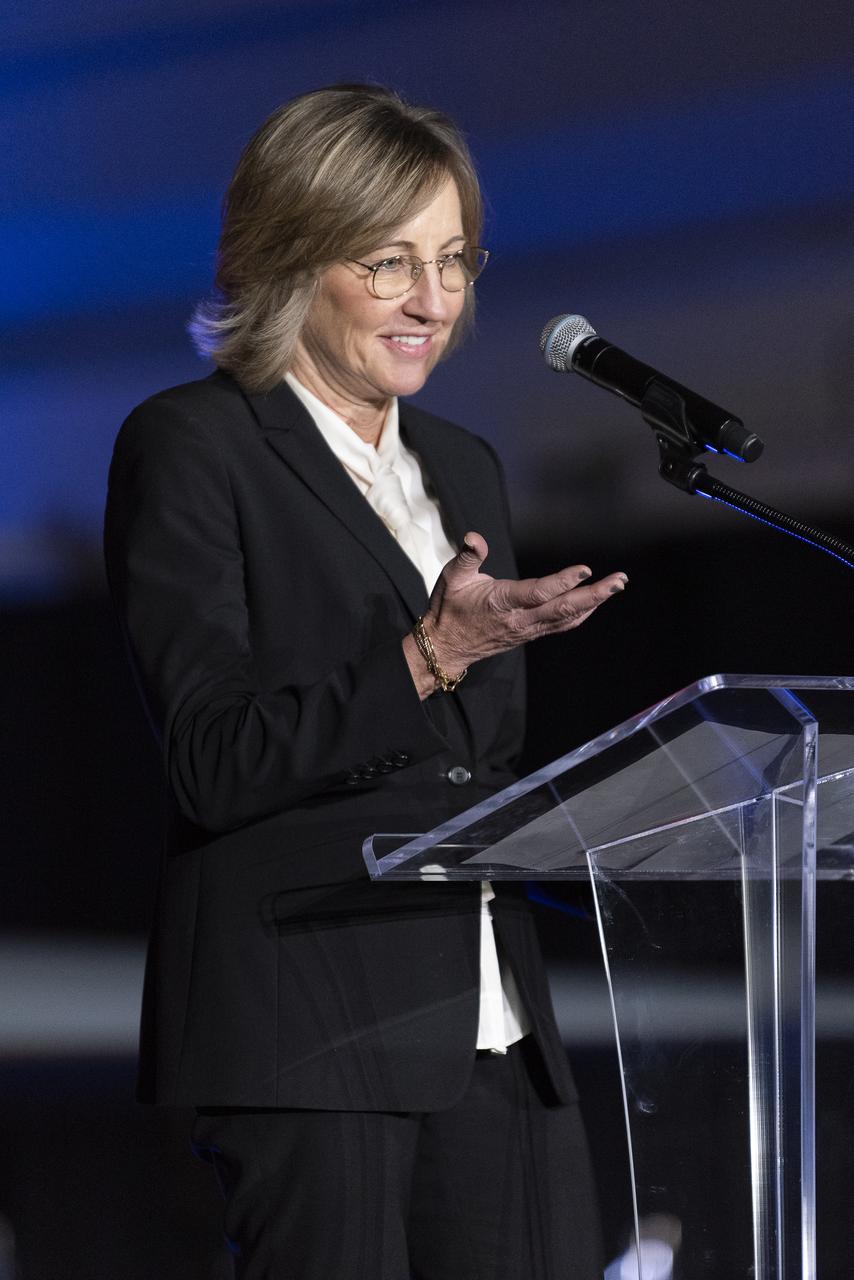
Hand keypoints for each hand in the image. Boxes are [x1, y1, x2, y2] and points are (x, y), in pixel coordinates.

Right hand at [403, 531, 627, 697]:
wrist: (446, 646)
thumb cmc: (449, 608)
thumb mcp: (451, 577)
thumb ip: (467, 556)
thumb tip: (474, 537)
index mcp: (502, 603)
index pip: (538, 593)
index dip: (563, 582)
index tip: (586, 569)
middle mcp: (520, 620)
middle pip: (563, 609)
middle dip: (594, 594)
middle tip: (619, 580)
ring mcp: (528, 630)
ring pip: (567, 618)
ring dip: (594, 603)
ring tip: (616, 586)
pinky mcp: (531, 634)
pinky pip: (562, 626)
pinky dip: (582, 614)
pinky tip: (595, 603)